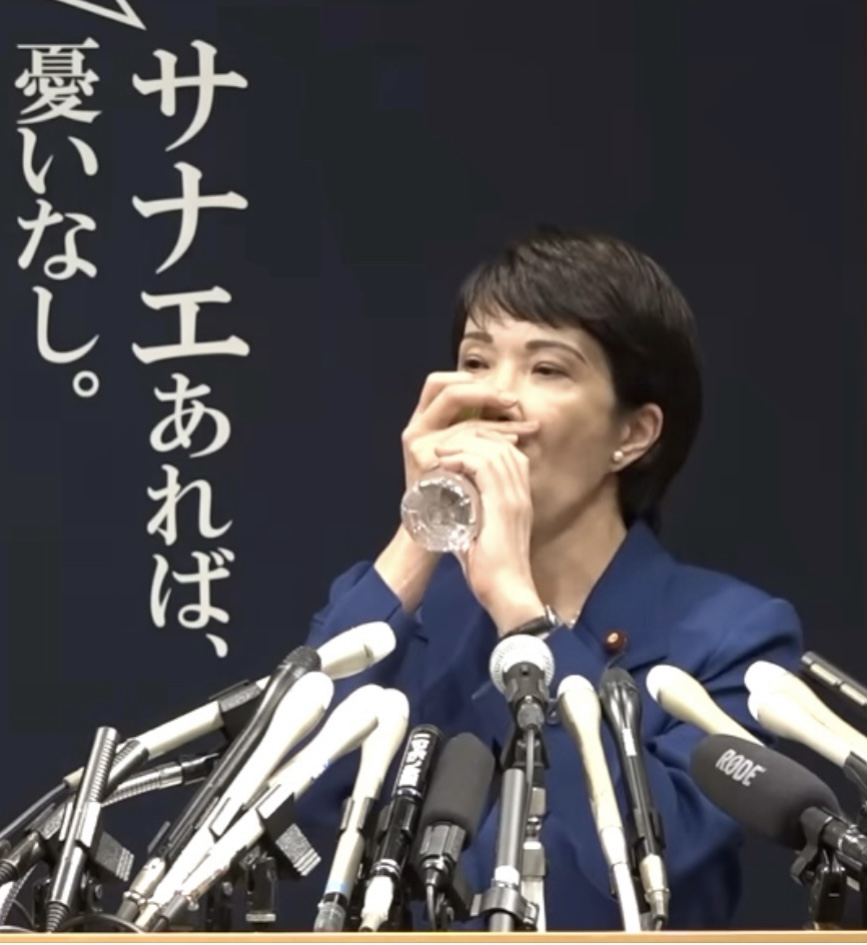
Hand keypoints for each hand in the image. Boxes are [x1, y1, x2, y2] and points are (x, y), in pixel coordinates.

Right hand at [401, 371, 538, 490]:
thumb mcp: (458, 456)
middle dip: (488, 394)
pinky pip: (467, 445)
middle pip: (451, 392)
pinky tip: (513, 444)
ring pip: (466, 422)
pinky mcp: (426, 464)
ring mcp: (419, 446)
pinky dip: (493, 442)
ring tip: (524, 428)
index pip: (438, 384)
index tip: (499, 393)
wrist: (432, 534)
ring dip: (499, 424)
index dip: (468, 380)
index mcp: (422, 423)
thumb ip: (470, 431)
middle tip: (514, 402)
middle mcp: (416, 430)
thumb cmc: (452, 496)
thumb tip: (508, 407)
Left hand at [434, 431, 545, 634]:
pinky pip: (485, 466)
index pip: (509, 453)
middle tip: (446, 445)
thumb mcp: (479, 536)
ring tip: (443, 452)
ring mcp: (515, 498)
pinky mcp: (504, 505)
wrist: (506, 593)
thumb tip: (447, 510)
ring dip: (465, 445)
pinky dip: (463, 458)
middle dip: (473, 436)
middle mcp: (521, 493)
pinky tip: (447, 463)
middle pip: (503, 444)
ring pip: (494, 449)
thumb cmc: (492, 572)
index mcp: (519, 498)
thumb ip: (469, 519)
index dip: (483, 443)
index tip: (456, 449)